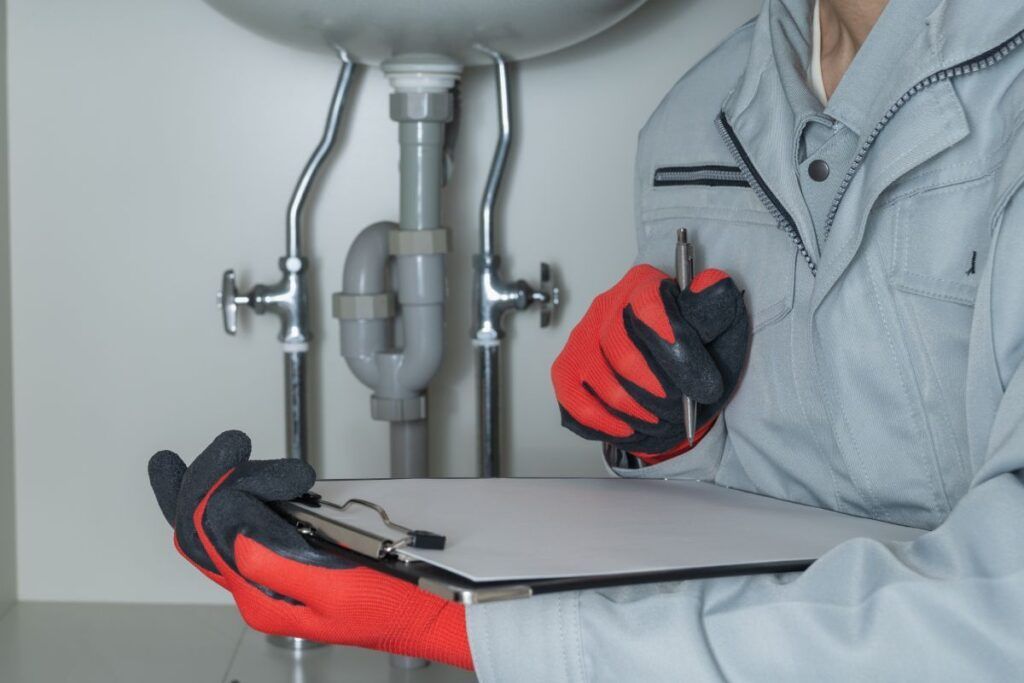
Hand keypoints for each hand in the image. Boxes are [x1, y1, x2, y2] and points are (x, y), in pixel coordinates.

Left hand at [148, 430, 472, 669]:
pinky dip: (257, 487)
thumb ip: (282, 566)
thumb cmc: (390, 608)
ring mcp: (273, 567)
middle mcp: (259, 583)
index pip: (207, 539)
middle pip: (205, 527)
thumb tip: (237, 536)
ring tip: (259, 455)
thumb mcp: (337, 592)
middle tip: (229, 442)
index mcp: (261, 597)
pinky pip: (256, 516)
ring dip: (241, 478)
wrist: (426, 612)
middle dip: (209, 479)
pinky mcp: (293, 552)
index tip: (229, 453)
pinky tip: (266, 474)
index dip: (207, 492)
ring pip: (229, 516)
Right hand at [551, 264, 748, 461]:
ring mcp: (581, 338)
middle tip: (680, 407)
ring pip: (603, 383)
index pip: (649, 308)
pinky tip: (629, 426)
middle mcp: (606, 305)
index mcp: (643, 285)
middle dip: (659, 392)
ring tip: (660, 418)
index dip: (678, 352)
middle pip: (623, 352)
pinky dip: (607, 423)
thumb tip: (711, 285)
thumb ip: (715, 310)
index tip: (702, 385)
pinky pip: (576, 402)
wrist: (676, 388)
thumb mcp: (721, 331)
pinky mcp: (566, 369)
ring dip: (639, 413)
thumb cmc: (696, 357)